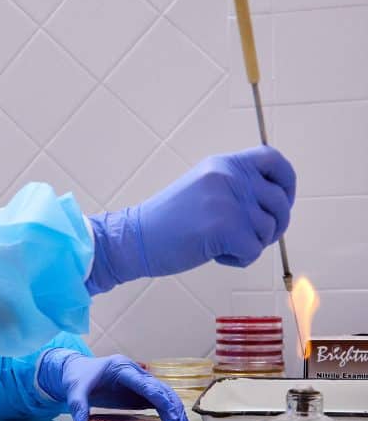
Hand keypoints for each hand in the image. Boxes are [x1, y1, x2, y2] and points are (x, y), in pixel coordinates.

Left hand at [37, 349, 189, 420]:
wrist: (74, 370)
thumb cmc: (76, 377)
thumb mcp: (74, 390)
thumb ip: (78, 405)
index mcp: (120, 368)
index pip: (145, 384)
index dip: (159, 399)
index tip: (170, 415)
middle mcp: (133, 372)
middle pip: (158, 387)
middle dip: (172, 405)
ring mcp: (137, 380)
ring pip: (161, 392)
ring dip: (173, 408)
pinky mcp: (136, 390)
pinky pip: (155, 399)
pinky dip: (166, 409)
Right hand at [85, 146, 295, 292]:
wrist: (134, 239)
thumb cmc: (166, 222)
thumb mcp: (202, 188)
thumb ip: (234, 187)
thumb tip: (275, 202)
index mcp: (223, 164)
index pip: (275, 160)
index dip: (287, 183)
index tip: (280, 203)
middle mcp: (229, 177)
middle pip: (279, 202)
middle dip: (273, 226)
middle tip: (249, 237)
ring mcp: (228, 202)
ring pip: (268, 230)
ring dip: (250, 245)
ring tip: (221, 245)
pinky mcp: (225, 228)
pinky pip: (254, 251)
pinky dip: (239, 260)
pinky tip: (216, 256)